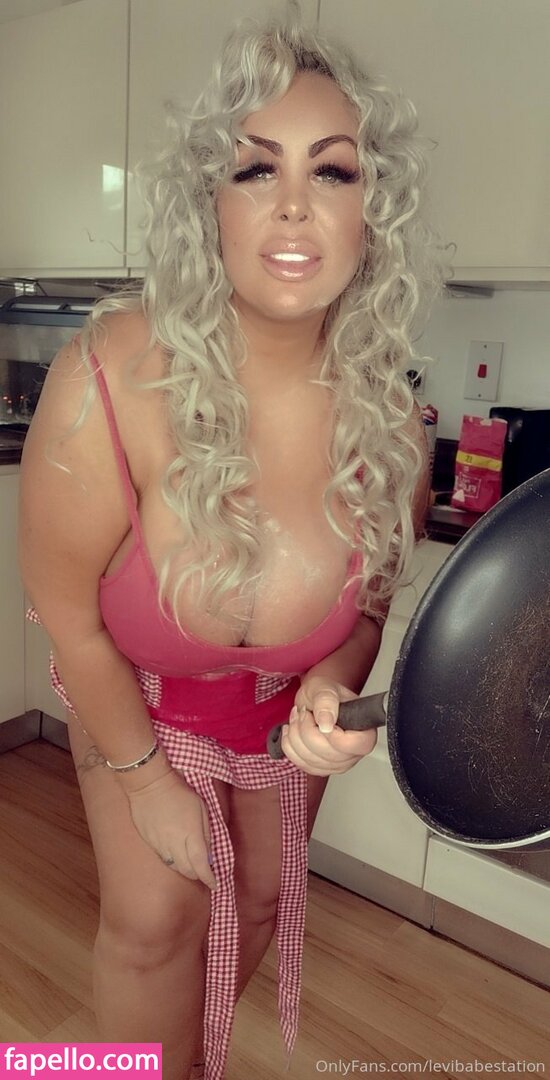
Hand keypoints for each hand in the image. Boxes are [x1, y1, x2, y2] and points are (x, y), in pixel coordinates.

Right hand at [124, 768, 216, 890]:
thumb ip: (206, 833)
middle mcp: (174, 843)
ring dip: (185, 869)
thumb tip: (209, 855)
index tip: (215, 884)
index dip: (208, 878)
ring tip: (191, 864)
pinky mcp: (149, 842)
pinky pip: (163, 858)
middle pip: (187, 870)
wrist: (149, 784)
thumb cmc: (180, 792)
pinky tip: (177, 855)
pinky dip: (173, 861)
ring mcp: (159, 844)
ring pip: (174, 867)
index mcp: (190, 833)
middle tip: (204, 872)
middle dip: (198, 875)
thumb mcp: (201, 807)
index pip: (200, 864)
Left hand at [281, 674, 376, 775]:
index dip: (337, 737)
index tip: (321, 723)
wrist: (311, 700)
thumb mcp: (325, 688)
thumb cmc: (323, 692)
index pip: (360, 745)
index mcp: (364, 729)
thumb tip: (326, 724)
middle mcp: (354, 750)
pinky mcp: (321, 767)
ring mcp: (338, 762)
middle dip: (307, 731)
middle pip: (331, 755)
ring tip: (298, 719)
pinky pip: (301, 764)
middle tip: (304, 712)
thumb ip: (326, 702)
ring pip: (312, 761)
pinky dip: (290, 746)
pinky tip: (292, 731)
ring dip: (296, 736)